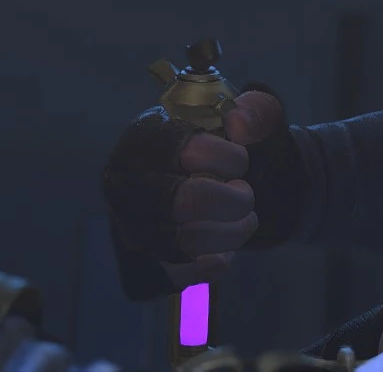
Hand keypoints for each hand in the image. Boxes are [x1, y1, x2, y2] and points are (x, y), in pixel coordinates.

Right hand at [102, 90, 286, 292]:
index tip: (241, 161)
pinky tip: (226, 251)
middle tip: (245, 193)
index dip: (230, 159)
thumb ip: (256, 110)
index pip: (188, 151)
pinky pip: (180, 274)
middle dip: (234, 201)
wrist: (212, 180)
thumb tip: (240, 125)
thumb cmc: (224, 142)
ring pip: (184, 243)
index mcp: (145, 137)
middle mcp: (126, 182)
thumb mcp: (248, 115)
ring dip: (231, 234)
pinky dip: (213, 264)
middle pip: (184, 201)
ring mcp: (129, 223)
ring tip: (246, 220)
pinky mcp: (142, 259)